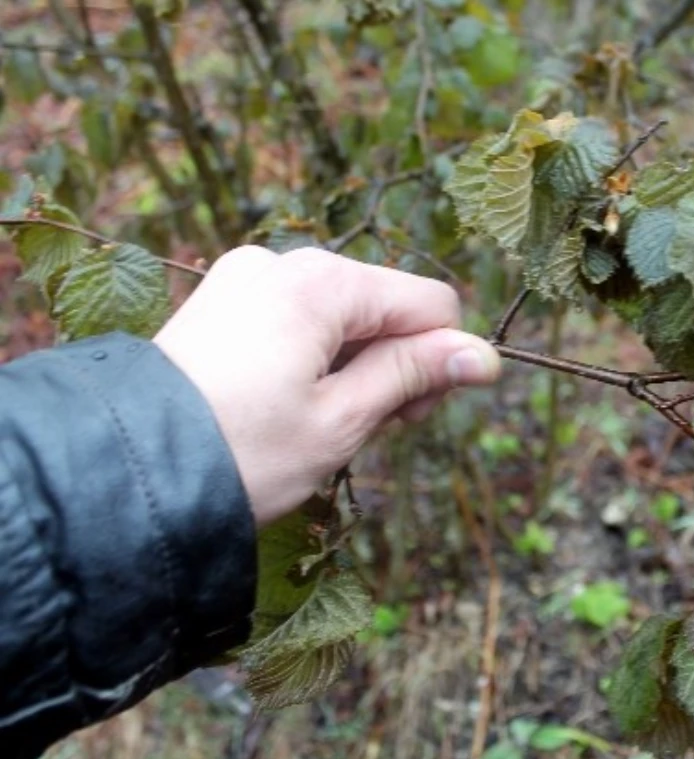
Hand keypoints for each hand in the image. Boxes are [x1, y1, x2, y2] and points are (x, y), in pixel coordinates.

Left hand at [153, 246, 499, 525]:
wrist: (125, 476)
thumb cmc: (242, 455)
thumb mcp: (343, 420)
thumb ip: (415, 375)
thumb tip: (484, 355)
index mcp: (320, 283)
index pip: (429, 303)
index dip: (439, 360)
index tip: (409, 418)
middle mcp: (281, 263)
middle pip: (383, 306)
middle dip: (391, 365)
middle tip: (360, 430)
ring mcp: (244, 278)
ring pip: (341, 317)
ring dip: (351, 367)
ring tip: (315, 425)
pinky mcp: (220, 301)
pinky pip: (296, 319)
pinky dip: (311, 359)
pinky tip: (286, 406)